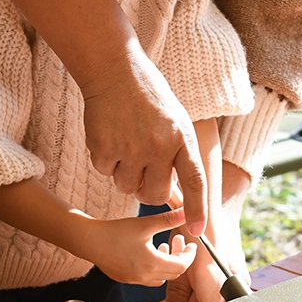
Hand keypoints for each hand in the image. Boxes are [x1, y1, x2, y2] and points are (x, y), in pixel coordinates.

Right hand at [82, 48, 206, 233]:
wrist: (114, 71)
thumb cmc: (147, 96)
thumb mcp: (175, 121)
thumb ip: (177, 155)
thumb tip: (175, 192)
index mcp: (181, 138)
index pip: (195, 182)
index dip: (197, 209)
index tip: (197, 231)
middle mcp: (158, 146)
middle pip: (156, 195)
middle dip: (150, 191)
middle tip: (144, 169)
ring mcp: (129, 148)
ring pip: (127, 187)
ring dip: (125, 174)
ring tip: (126, 143)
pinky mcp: (103, 147)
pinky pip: (105, 172)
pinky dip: (105, 160)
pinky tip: (109, 136)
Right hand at [83, 207, 196, 285]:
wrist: (89, 240)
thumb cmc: (115, 232)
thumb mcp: (145, 224)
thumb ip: (168, 219)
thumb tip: (186, 212)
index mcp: (152, 264)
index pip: (182, 266)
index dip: (190, 256)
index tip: (191, 245)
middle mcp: (145, 276)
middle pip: (173, 274)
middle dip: (180, 260)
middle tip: (179, 245)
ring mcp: (134, 280)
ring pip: (160, 278)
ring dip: (166, 265)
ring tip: (162, 247)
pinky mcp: (125, 278)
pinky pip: (146, 278)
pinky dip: (153, 268)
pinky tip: (146, 252)